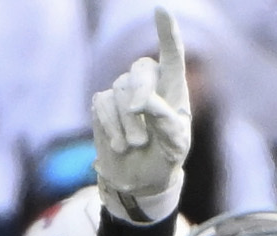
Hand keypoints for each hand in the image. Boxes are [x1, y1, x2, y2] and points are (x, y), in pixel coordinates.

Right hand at [92, 7, 192, 224]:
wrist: (140, 178)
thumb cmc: (165, 159)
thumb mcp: (175, 146)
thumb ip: (166, 122)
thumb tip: (142, 101)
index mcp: (173, 89)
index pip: (171, 55)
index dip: (167, 33)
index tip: (161, 10)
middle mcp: (148, 83)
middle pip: (141, 70)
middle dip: (140, 93)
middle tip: (142, 121)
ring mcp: (123, 91)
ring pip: (120, 92)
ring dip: (127, 123)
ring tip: (134, 146)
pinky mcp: (103, 102)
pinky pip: (102, 104)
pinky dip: (110, 126)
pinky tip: (119, 144)